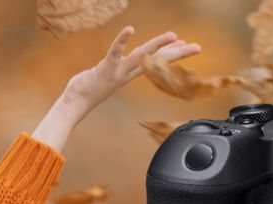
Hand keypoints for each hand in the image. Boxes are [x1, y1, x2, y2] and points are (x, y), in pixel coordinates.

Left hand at [60, 27, 201, 113]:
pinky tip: (130, 29)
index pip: (156, 61)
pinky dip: (122, 41)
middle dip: (178, 52)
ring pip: (142, 56)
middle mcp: (128, 72)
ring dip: (158, 45)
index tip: (186, 45)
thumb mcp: (108, 76)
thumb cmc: (88, 89)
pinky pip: (115, 52)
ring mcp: (118, 71)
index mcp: (130, 73)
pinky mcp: (105, 68)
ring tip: (173, 35)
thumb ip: (118, 68)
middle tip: (197, 47)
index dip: (172, 53)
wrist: (75, 104)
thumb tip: (124, 64)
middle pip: (157, 60)